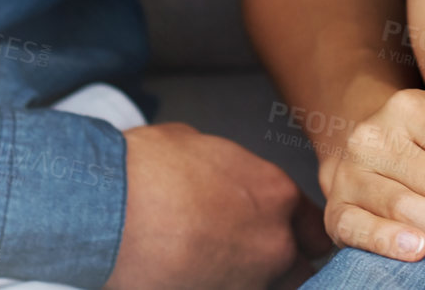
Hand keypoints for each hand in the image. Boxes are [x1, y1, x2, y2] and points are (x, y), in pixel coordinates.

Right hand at [105, 122, 327, 289]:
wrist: (111, 208)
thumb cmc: (150, 168)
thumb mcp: (200, 147)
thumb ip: (228, 171)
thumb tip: (221, 179)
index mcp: (276, 195)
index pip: (313, 229)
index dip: (300, 234)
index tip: (289, 237)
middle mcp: (273, 244)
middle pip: (298, 270)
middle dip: (282, 267)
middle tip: (248, 256)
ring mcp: (248, 284)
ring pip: (267, 289)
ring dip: (252, 281)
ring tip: (218, 268)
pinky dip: (218, 288)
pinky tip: (194, 278)